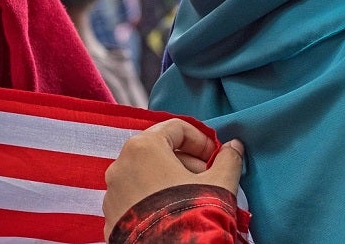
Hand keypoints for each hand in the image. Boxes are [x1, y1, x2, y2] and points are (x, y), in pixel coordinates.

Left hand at [102, 119, 243, 235]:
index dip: (201, 140)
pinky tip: (173, 214)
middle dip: (187, 162)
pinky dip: (154, 199)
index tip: (216, 156)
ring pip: (145, 175)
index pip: (176, 128)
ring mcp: (112, 191)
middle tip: (208, 179)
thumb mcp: (220, 184)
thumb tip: (234, 148)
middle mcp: (121, 164)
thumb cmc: (192, 214)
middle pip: (159, 150)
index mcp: (144, 147)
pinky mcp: (111, 215)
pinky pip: (135, 197)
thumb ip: (228, 160)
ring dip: (171, 181)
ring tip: (192, 199)